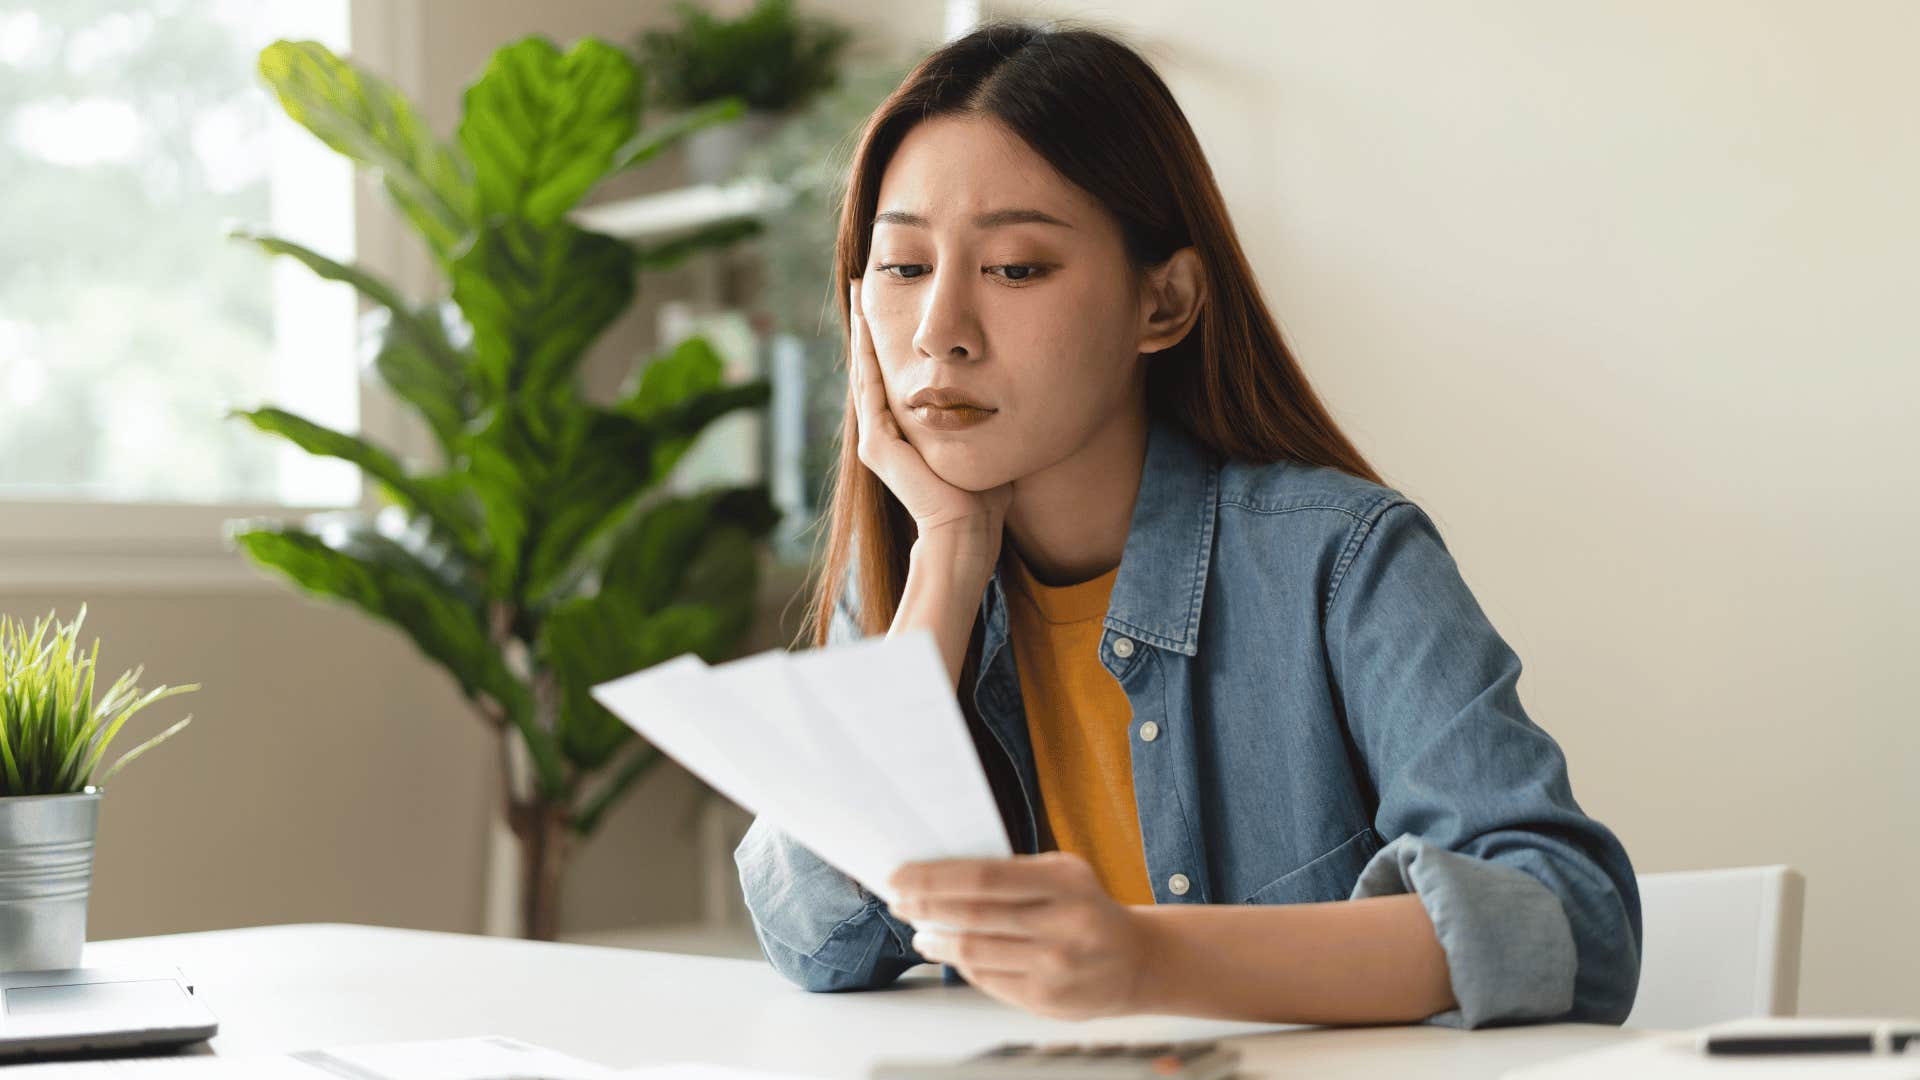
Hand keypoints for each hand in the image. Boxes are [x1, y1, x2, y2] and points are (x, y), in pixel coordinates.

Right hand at [848, 279, 1012, 557]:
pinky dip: (867, 360)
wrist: (967, 533)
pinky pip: (871, 392)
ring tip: (858, 294)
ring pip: (866, 373)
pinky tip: (867, 330)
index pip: (894, 374)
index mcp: (906, 431)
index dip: (891, 339)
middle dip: (869, 325)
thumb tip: (1008, 389)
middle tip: (862, 284)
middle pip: (872, 366)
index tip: (893, 301)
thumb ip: (985, 415)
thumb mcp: (983, 439)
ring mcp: (877, 439)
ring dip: (862, 333)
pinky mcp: (878, 446)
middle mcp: (884, 432)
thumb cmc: (984, 498)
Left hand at [886, 850, 1156, 1020]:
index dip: (933, 877)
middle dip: (924, 907)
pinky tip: (952, 952)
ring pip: (973, 952)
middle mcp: (1063, 925)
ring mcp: (1055, 967)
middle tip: (898, 901)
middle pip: (972, 916)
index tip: (900, 876)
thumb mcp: (1065, 874)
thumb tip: (942, 875)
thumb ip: (1013, 872)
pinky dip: (961, 964)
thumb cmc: (1089, 910)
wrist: (1138, 961)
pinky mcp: (1046, 999)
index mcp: (1064, 883)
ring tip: (920, 930)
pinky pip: (986, 979)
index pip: (983, 878)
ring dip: (935, 940)